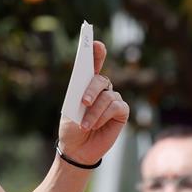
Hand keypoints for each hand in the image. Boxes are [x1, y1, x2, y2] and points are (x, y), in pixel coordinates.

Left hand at [57, 40, 128, 165]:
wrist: (77, 149)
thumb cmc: (71, 127)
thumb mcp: (69, 111)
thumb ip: (79, 98)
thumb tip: (90, 93)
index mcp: (86, 84)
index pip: (92, 64)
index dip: (95, 53)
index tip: (95, 43)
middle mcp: (101, 89)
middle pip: (101, 79)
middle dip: (91, 89)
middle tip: (83, 102)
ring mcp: (113, 99)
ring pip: (108, 96)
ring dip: (94, 111)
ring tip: (85, 125)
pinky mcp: (121, 112)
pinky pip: (116, 107)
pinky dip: (103, 116)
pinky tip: (95, 125)